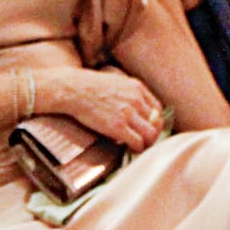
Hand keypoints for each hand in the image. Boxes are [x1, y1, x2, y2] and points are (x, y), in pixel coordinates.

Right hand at [46, 68, 165, 151]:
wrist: (72, 89)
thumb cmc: (88, 86)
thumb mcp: (115, 81)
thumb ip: (128, 92)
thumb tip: (134, 105)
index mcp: (137, 87)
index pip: (157, 109)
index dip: (154, 121)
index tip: (147, 128)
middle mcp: (136, 100)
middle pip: (156, 123)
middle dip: (152, 134)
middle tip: (144, 141)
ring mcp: (128, 113)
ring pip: (151, 134)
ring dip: (147, 143)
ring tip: (139, 147)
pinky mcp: (118, 127)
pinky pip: (137, 142)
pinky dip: (137, 148)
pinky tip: (130, 149)